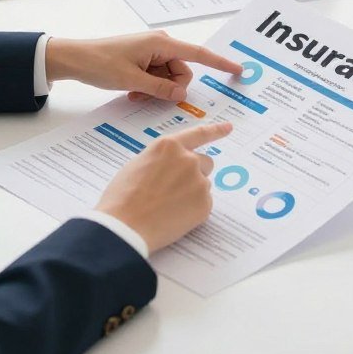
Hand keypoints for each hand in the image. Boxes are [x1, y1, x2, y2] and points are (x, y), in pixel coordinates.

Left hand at [46, 31, 242, 101]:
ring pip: (170, 79)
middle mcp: (161, 45)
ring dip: (157, 90)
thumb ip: (160, 89)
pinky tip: (132, 91)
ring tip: (134, 92)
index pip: (198, 53)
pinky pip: (158, 78)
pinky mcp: (144, 61)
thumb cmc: (101, 64)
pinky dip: (149, 88)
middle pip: (183, 73)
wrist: (74, 58)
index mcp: (161, 44)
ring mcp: (152, 53)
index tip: (239, 70)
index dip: (220, 63)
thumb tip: (182, 95)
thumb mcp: (132, 81)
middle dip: (171, 88)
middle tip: (145, 93)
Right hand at [96, 121, 232, 252]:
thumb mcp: (139, 163)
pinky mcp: (204, 204)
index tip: (229, 128)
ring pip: (203, 185)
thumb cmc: (123, 196)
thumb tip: (171, 166)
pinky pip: (203, 204)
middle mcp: (188, 159)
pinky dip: (193, 210)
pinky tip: (174, 217)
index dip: (216, 130)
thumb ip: (162, 158)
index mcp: (169, 145)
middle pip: (205, 162)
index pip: (199, 134)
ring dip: (192, 192)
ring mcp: (199, 181)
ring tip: (169, 206)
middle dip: (196, 172)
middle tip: (176, 188)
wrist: (125, 225)